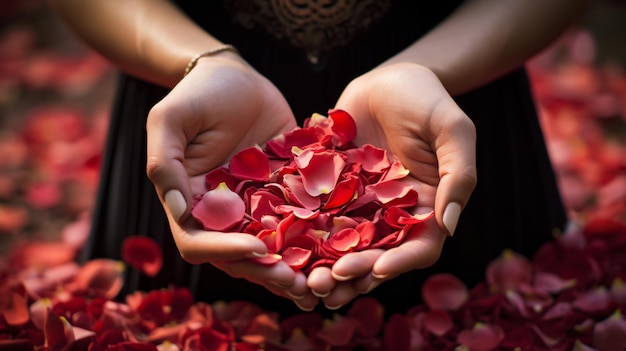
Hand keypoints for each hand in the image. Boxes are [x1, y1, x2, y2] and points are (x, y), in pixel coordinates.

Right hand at [146, 53, 317, 309]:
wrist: (234, 75)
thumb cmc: (197, 94)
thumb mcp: (170, 120)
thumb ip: (164, 163)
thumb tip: (177, 207)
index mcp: (192, 203)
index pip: (200, 242)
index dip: (226, 252)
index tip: (258, 249)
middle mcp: (224, 212)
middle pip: (241, 256)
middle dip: (267, 272)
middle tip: (298, 284)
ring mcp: (256, 205)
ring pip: (273, 247)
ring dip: (294, 267)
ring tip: (322, 283)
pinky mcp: (284, 192)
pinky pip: (299, 220)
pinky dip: (316, 240)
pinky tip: (339, 253)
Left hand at [307, 63, 476, 308]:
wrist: (388, 78)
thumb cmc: (427, 99)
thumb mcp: (452, 130)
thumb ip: (457, 175)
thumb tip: (450, 225)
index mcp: (428, 207)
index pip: (419, 246)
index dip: (400, 262)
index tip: (377, 269)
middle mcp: (394, 214)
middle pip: (377, 254)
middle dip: (354, 273)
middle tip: (327, 285)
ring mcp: (362, 205)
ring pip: (345, 244)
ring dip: (325, 265)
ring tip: (303, 281)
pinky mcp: (333, 191)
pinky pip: (318, 217)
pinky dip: (304, 236)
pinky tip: (284, 247)